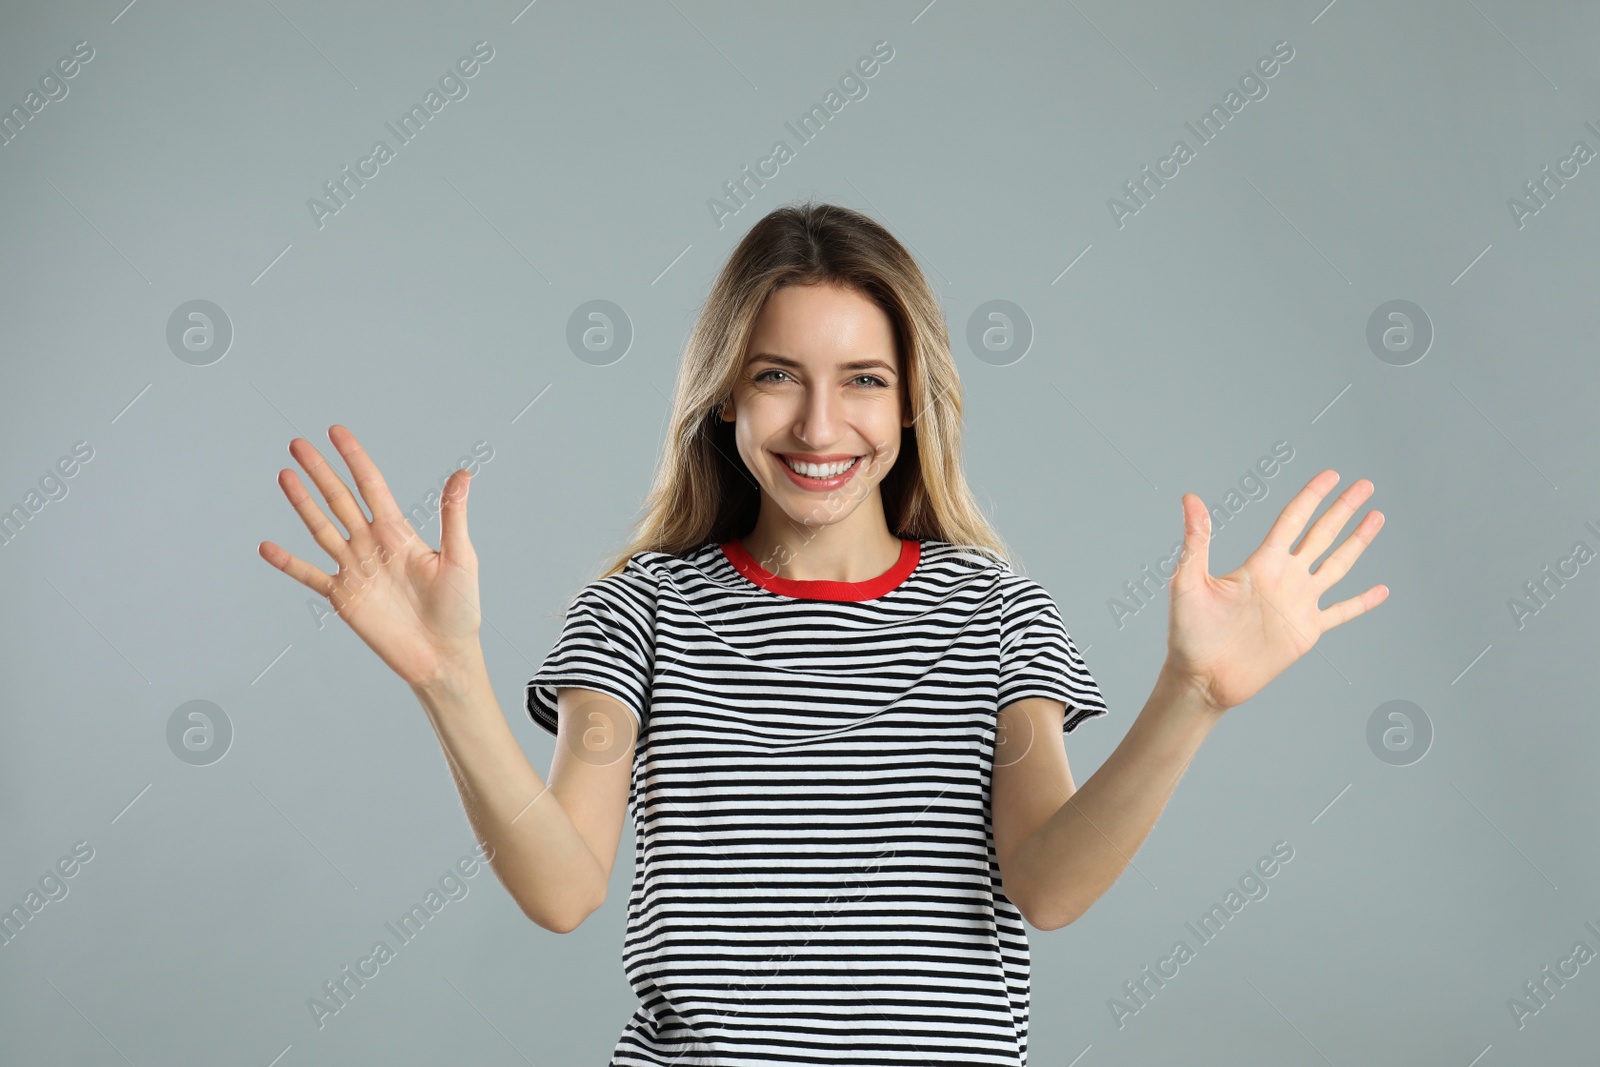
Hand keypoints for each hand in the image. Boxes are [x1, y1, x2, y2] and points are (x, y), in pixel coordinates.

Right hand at [258, 425, 481, 687]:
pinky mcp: (344, 598)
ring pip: (322, 528)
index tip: (336, 432)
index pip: (371, 486)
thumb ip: (453, 516)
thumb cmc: (460, 609)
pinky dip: (288, 563)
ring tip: (284, 476)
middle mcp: (373, 546)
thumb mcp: (461, 558)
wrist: (444, 656)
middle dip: (320, 471)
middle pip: (340, 500)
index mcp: (400, 533)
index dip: (354, 458)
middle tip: (297, 444)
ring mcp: (355, 570)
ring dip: (302, 504)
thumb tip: (463, 473)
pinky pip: (310, 576)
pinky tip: (267, 547)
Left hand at [1162, 469, 1388, 712]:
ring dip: (1358, 542)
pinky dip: (1362, 602)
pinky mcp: (1307, 631)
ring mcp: (1299, 604)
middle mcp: (1284, 578)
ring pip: (1337, 565)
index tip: (1332, 475)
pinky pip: (1341, 612)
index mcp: (1261, 564)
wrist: (1202, 678)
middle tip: (1365, 484)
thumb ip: (1196, 540)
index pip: (1293, 520)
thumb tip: (1189, 497)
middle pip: (1322, 534)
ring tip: (1377, 518)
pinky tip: (1381, 590)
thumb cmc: (1189, 632)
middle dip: (1344, 509)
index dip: (1313, 496)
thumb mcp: (1189, 581)